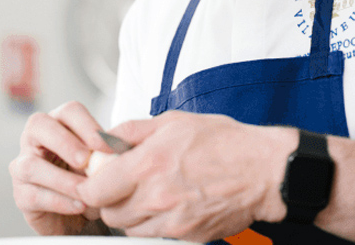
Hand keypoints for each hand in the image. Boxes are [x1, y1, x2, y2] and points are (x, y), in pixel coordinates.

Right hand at [9, 101, 110, 235]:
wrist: (79, 220)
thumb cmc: (89, 184)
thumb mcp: (102, 166)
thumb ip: (107, 156)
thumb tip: (119, 152)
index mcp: (59, 125)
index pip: (69, 111)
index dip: (87, 125)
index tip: (107, 146)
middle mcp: (35, 140)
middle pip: (38, 124)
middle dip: (64, 142)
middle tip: (85, 161)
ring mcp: (22, 166)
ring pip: (30, 164)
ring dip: (62, 179)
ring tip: (86, 192)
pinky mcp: (21, 195)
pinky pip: (33, 195)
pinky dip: (59, 201)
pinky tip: (79, 206)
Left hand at [77, 110, 293, 241]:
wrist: (265, 171)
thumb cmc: (222, 142)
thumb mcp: (171, 121)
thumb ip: (130, 132)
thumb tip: (102, 139)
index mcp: (147, 165)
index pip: (95, 191)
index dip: (89, 186)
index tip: (94, 179)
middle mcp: (157, 197)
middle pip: (109, 215)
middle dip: (108, 201)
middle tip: (119, 186)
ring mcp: (174, 221)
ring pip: (131, 229)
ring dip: (130, 214)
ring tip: (145, 194)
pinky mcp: (190, 236)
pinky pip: (157, 236)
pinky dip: (154, 224)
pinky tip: (167, 204)